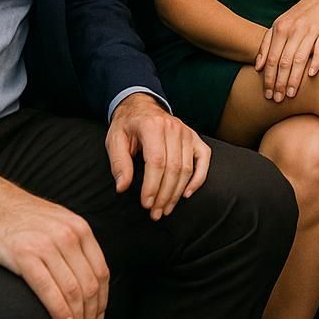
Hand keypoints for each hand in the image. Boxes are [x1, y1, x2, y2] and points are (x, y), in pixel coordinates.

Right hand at [0, 173, 108, 318]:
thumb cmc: (23, 218)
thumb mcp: (59, 223)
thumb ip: (75, 246)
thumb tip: (88, 278)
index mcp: (80, 229)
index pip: (101, 272)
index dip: (102, 300)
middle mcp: (68, 236)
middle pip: (89, 285)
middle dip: (91, 316)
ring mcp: (46, 245)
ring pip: (72, 290)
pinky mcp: (24, 255)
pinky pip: (48, 289)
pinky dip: (59, 311)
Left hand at [107, 92, 210, 219]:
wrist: (141, 106)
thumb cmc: (127, 125)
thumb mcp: (115, 140)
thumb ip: (119, 163)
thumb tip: (122, 187)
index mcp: (151, 126)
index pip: (156, 161)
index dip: (152, 185)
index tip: (146, 203)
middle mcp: (173, 128)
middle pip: (173, 168)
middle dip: (165, 194)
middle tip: (155, 213)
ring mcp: (186, 132)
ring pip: (187, 167)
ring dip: (177, 192)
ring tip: (166, 209)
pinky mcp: (194, 137)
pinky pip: (204, 159)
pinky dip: (198, 178)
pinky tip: (187, 193)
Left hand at [255, 0, 318, 101]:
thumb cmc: (297, 17)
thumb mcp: (279, 26)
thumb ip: (266, 44)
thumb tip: (257, 67)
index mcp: (280, 29)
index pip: (271, 58)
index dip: (268, 78)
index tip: (268, 94)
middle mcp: (293, 30)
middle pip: (284, 61)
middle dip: (280, 82)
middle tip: (278, 99)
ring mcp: (310, 30)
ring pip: (300, 58)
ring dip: (295, 78)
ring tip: (291, 94)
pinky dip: (316, 62)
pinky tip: (311, 75)